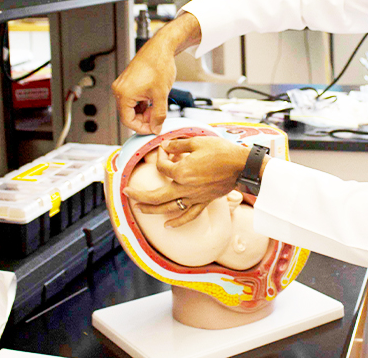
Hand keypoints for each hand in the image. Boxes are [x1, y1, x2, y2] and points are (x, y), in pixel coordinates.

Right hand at [111, 41, 174, 134]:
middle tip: (157, 119)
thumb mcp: (161, 95)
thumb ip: (159, 115)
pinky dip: (142, 104)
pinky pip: (132, 99)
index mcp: (124, 93)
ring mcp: (123, 85)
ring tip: (157, 108)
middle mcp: (120, 89)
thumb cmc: (159, 65)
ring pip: (131, 107)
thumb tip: (156, 128)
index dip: (141, 128)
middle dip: (143, 119)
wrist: (161, 48)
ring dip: (144, 112)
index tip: (153, 129)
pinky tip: (153, 102)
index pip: (128, 120)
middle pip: (128, 114)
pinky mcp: (128, 82)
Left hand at [124, 137, 249, 227]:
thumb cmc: (222, 151)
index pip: (162, 166)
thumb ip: (178, 145)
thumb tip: (165, 146)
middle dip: (139, 194)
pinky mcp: (203, 201)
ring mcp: (194, 197)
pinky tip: (168, 225)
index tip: (162, 150)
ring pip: (169, 208)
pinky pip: (188, 215)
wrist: (242, 166)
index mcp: (182, 172)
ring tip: (139, 208)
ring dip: (151, 209)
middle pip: (156, 196)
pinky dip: (177, 221)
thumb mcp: (198, 142)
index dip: (159, 157)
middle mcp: (185, 187)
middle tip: (126, 191)